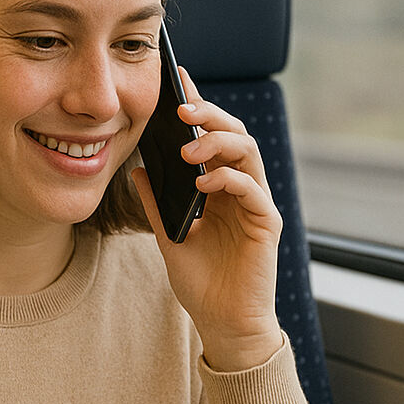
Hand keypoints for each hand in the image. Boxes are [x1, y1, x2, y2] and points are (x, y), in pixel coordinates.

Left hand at [131, 66, 283, 371]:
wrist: (224, 324)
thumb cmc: (202, 283)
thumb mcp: (168, 237)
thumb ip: (155, 203)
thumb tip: (136, 168)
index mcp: (220, 186)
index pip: (211, 136)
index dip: (198, 106)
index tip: (178, 79)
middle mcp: (242, 188)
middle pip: (234, 134)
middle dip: (209, 116)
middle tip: (182, 111)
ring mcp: (257, 203)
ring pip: (248, 152)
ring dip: (218, 143)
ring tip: (189, 151)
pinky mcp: (267, 224)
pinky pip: (253, 189)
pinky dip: (229, 179)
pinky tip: (203, 183)